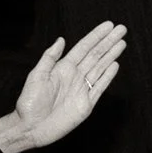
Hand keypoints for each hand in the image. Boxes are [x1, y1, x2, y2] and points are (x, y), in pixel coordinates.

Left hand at [8, 21, 126, 148]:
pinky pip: (99, 87)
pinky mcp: (86, 104)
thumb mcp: (36, 76)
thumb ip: (49, 58)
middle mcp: (75, 76)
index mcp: (63, 68)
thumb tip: (61, 40)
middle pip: (96, 55)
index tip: (109, 25)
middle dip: (109, 42)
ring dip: (111, 55)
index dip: (96, 36)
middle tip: (122, 29)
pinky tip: (115, 65)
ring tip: (122, 43)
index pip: (84, 47)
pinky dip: (108, 76)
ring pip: (100, 68)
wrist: (31, 127)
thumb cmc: (29, 102)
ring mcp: (82, 89)